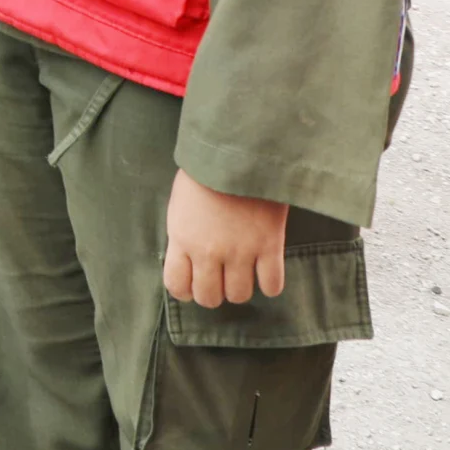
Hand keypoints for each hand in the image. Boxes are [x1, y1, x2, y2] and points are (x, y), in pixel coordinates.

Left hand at [163, 171, 287, 306]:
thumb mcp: (180, 205)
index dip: (185, 290)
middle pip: (210, 297)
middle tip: (219, 278)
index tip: (193, 284)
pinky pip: (272, 286)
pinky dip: (269, 284)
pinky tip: (266, 271)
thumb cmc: (205, 173)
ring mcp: (240, 251)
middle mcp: (209, 252)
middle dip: (213, 292)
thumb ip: (183, 236)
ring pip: (240, 296)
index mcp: (182, 239)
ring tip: (242, 272)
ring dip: (240, 288)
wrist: (238, 151)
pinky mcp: (270, 246)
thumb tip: (187, 261)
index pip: (177, 286)